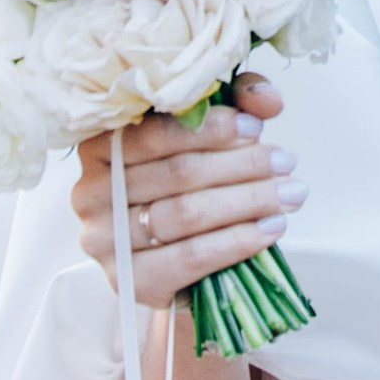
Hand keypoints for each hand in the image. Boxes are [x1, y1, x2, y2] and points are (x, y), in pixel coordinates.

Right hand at [70, 74, 295, 310]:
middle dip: (241, 165)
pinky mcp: (129, 280)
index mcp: (99, 146)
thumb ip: (234, 105)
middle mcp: (89, 191)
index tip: (258, 127)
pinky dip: (237, 241)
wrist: (178, 266)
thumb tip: (268, 99)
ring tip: (289, 195)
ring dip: (247, 202)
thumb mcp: (207, 138)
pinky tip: (270, 230)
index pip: (153, 131)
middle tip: (287, 162)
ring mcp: (104, 241)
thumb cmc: (187, 190)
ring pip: (186, 214)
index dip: (210, 127)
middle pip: (176, 173)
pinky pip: (191, 256)